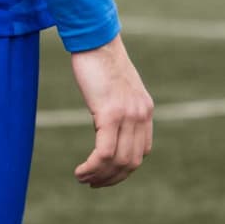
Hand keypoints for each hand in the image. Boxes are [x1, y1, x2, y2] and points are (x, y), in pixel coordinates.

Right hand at [66, 37, 153, 188]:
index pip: (141, 152)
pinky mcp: (111, 114)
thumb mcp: (115, 88)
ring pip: (118, 161)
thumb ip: (118, 107)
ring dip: (99, 176)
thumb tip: (107, 124)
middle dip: (111, 178)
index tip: (104, 174)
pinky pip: (104, 152)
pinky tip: (80, 171)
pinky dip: (92, 167)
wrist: (95, 40)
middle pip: (131, 162)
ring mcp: (128, 115)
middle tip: (91, 183)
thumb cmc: (99, 61)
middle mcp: (141, 115)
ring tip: (82, 178)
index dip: (123, 170)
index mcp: (144, 110)